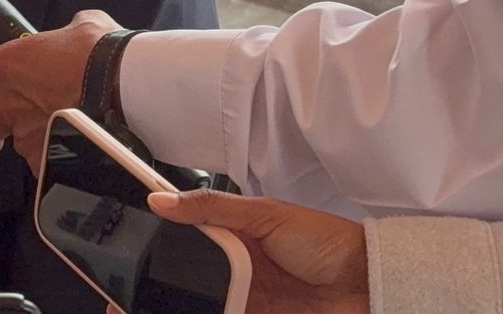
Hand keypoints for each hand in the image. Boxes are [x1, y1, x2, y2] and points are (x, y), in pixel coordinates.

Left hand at [0, 10, 120, 166]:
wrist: (129, 86)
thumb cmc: (104, 53)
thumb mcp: (81, 25)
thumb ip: (64, 32)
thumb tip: (74, 31)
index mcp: (5, 65)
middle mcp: (7, 103)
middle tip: (4, 131)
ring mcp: (25, 136)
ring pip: (17, 150)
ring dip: (34, 143)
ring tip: (61, 133)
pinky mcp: (47, 160)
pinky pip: (44, 166)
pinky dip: (56, 161)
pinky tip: (74, 149)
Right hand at [148, 190, 370, 313]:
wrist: (367, 285)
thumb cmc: (324, 242)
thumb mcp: (264, 214)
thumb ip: (212, 207)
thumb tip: (161, 199)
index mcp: (236, 231)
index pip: (189, 229)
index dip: (163, 229)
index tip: (135, 228)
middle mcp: (237, 264)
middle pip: (190, 269)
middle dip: (171, 273)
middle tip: (142, 275)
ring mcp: (245, 294)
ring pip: (204, 297)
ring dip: (188, 297)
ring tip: (156, 300)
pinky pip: (223, 312)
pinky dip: (209, 309)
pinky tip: (194, 306)